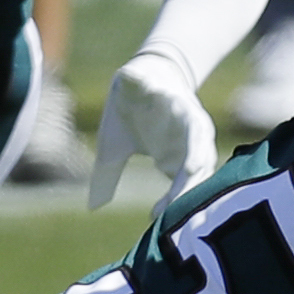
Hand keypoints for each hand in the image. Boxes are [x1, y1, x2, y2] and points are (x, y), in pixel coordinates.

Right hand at [88, 46, 215, 208]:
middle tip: (177, 203)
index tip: (157, 217)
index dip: (174, 201)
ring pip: (197, 134)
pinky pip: (169, 97)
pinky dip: (162, 103)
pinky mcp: (169, 89)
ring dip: (195, 149)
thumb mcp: (116, 150)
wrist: (139, 77)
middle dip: (190, 185)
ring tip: (190, 168)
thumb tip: (93, 207)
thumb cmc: (131, 118)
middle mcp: (190, 137)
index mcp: (179, 155)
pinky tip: (154, 110)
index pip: (185, 185)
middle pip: (200, 165)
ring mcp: (185, 113)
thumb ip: (108, 176)